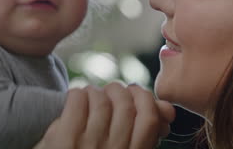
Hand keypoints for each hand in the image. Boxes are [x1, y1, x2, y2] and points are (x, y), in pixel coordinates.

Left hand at [34, 82, 174, 148]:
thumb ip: (143, 131)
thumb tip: (167, 108)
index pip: (148, 118)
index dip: (143, 97)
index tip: (134, 93)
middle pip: (124, 105)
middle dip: (117, 90)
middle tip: (109, 91)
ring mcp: (90, 146)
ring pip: (101, 101)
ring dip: (95, 91)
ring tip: (89, 95)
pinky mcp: (66, 140)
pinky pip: (78, 100)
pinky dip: (77, 93)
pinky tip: (75, 99)